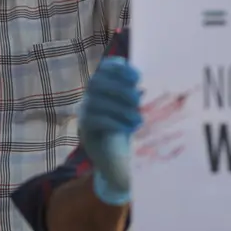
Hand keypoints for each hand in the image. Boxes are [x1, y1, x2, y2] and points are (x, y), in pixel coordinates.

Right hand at [78, 57, 142, 204]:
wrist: (117, 161)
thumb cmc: (128, 130)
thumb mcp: (134, 111)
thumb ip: (136, 96)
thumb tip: (146, 86)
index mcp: (104, 87)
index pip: (105, 68)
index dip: (118, 68)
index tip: (138, 77)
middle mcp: (90, 97)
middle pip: (97, 82)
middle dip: (119, 88)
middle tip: (138, 100)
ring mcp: (84, 113)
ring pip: (96, 102)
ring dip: (119, 108)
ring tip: (137, 120)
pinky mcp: (84, 129)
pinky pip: (94, 119)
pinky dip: (112, 122)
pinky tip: (127, 128)